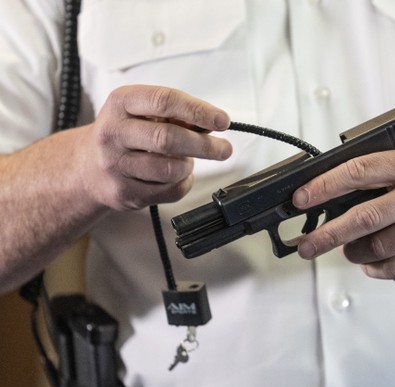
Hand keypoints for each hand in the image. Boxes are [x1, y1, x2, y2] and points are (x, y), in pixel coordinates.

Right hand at [75, 85, 231, 210]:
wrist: (86, 167)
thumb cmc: (124, 134)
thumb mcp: (142, 112)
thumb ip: (176, 115)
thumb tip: (212, 123)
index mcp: (120, 103)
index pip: (164, 101)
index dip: (198, 111)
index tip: (222, 120)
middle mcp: (113, 132)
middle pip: (168, 138)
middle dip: (204, 145)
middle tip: (223, 149)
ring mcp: (115, 165)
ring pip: (170, 169)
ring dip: (188, 166)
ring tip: (188, 161)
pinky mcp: (124, 193)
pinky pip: (169, 191)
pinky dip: (183, 183)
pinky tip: (177, 176)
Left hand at [292, 143, 394, 278]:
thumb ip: (386, 169)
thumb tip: (339, 190)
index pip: (359, 173)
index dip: (325, 187)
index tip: (301, 199)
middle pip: (365, 218)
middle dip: (328, 234)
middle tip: (306, 246)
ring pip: (382, 246)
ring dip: (355, 252)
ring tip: (345, 250)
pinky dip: (379, 268)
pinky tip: (370, 264)